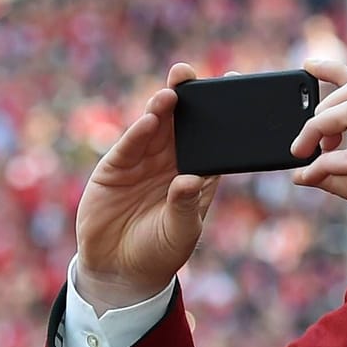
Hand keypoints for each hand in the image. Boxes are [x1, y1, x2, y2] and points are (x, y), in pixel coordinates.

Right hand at [74, 63, 217, 311]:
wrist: (120, 271)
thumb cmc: (159, 252)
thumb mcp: (180, 232)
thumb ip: (185, 206)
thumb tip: (189, 181)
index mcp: (197, 173)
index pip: (211, 139)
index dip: (220, 113)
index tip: (231, 85)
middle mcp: (170, 161)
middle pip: (181, 123)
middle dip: (186, 98)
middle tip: (190, 75)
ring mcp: (142, 162)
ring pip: (154, 128)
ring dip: (161, 108)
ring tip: (171, 94)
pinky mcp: (115, 168)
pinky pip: (129, 146)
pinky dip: (138, 133)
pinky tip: (149, 120)